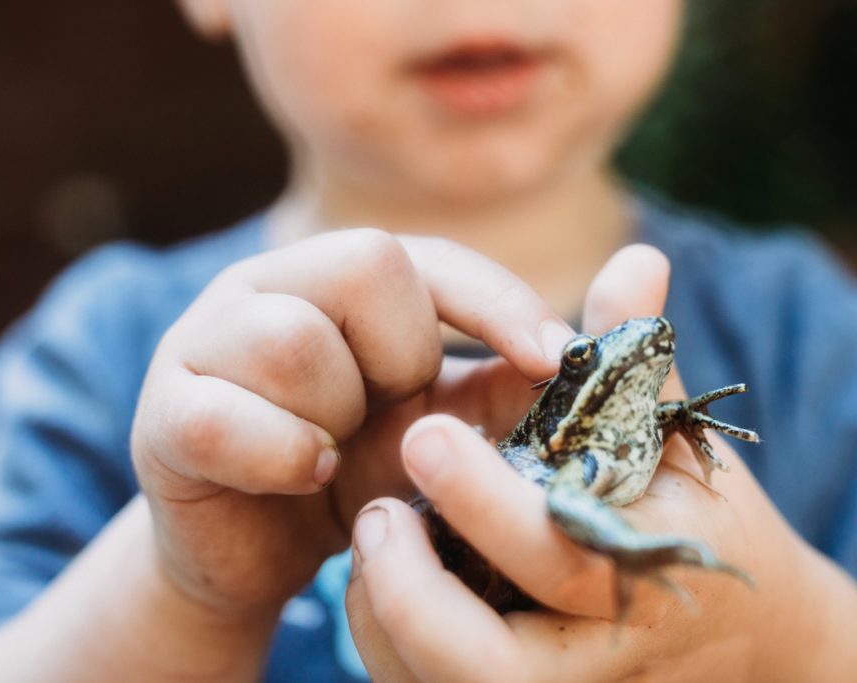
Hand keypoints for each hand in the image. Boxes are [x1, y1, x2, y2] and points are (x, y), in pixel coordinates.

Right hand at [131, 228, 574, 630]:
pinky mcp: (164, 412)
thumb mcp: (443, 425)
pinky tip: (304, 476)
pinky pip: (226, 417)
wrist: (259, 549)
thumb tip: (647, 271)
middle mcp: (264, 286)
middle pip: (364, 269)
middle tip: (389, 414)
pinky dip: (283, 455)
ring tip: (337, 454)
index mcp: (332, 276)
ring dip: (339, 416)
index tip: (551, 361)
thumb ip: (519, 368)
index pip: (424, 254)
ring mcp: (202, 342)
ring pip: (292, 339)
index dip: (494, 301)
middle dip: (402, 359)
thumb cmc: (359, 472)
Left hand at [346, 245, 856, 680]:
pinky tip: (378, 575)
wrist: (723, 634)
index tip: (421, 432)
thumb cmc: (684, 514)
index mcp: (642, 572)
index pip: (560, 558)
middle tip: (377, 510)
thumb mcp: (668, 441)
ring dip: (384, 613)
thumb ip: (635, 362)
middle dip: (413, 585)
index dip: (485, 501)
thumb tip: (640, 259)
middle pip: (489, 663)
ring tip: (372, 534)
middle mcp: (594, 654)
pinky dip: (382, 639)